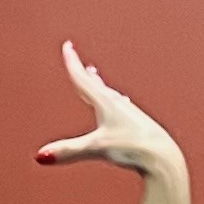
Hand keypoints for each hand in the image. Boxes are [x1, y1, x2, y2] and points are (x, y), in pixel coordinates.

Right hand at [34, 41, 186, 184]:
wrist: (163, 156)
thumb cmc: (132, 148)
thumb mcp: (96, 149)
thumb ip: (68, 151)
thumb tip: (41, 156)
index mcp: (105, 103)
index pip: (83, 79)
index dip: (73, 63)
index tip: (67, 46)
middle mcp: (117, 103)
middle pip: (95, 84)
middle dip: (83, 73)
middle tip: (76, 58)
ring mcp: (129, 112)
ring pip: (108, 93)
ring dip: (98, 85)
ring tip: (95, 78)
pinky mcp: (137, 123)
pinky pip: (120, 106)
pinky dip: (112, 100)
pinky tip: (120, 105)